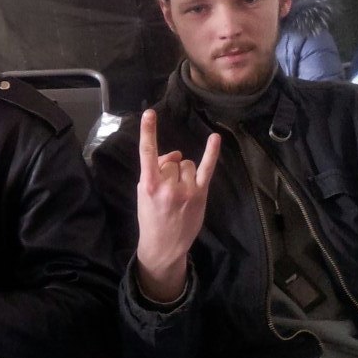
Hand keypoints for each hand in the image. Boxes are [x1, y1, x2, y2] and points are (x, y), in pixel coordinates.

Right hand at [134, 109, 220, 302]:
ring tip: (179, 192)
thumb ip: (155, 171)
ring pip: (186, 164)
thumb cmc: (151, 217)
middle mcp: (167, 186)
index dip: (148, 132)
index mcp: (148, 185)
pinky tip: (215, 138)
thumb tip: (175, 154)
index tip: (149, 113)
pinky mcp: (200, 194)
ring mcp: (186, 190)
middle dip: (169, 169)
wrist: (164, 244)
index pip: (147, 153)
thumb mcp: (143, 194)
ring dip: (183, 172)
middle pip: (171, 160)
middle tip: (166, 190)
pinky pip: (206, 168)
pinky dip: (211, 153)